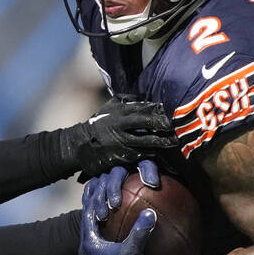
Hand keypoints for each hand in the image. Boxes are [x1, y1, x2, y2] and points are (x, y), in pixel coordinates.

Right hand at [61, 95, 179, 180]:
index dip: (156, 112)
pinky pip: (140, 155)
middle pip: (146, 125)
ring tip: (172, 143)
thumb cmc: (97, 124)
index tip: (167, 113)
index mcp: (119, 113)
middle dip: (161, 126)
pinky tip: (158, 153)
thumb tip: (142, 97)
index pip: (142, 110)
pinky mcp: (121, 157)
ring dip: (160, 143)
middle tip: (173, 129)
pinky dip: (150, 154)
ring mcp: (121, 143)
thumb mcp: (108, 107)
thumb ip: (124, 100)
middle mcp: (121, 127)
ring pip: (146, 142)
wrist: (81, 145)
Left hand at [79, 169, 157, 254]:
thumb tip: (150, 212)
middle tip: (96, 190)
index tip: (99, 187)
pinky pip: (94, 237)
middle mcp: (85, 250)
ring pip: (88, 229)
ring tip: (99, 202)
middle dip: (91, 205)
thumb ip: (140, 230)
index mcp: (89, 245)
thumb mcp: (133, 250)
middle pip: (85, 220)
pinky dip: (99, 227)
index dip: (94, 200)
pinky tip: (107, 220)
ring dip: (93, 216)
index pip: (88, 216)